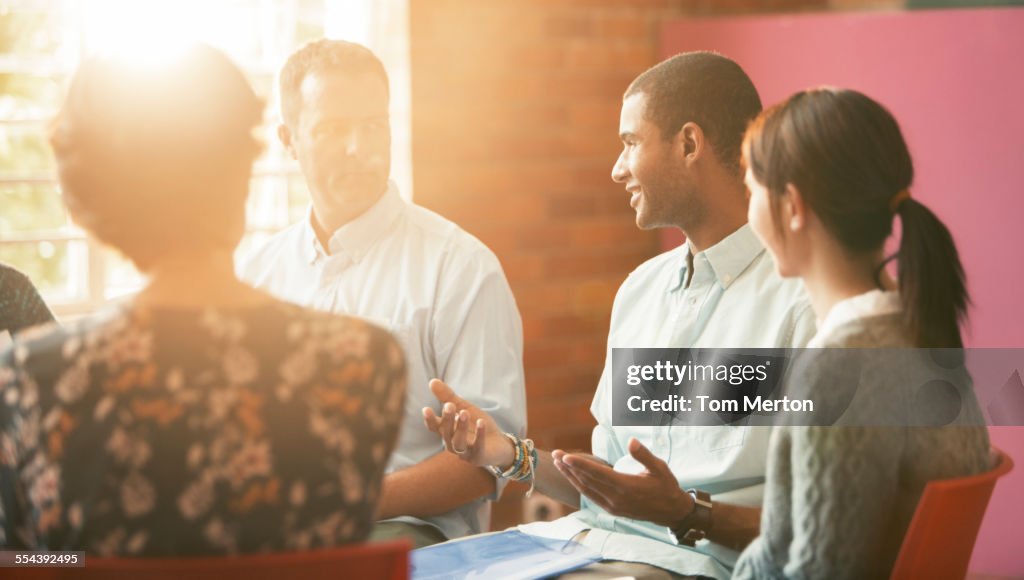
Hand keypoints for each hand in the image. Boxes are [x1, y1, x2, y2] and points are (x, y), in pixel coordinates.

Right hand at [422, 379, 514, 467]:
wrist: (498, 444)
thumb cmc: (476, 425)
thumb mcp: (463, 407)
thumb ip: (448, 397)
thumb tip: (432, 381)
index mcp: (447, 431)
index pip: (434, 427)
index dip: (430, 419)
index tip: (426, 409)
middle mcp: (452, 443)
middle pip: (446, 433)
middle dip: (447, 419)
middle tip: (449, 406)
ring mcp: (465, 453)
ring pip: (458, 443)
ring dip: (460, 428)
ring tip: (464, 413)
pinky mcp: (479, 457)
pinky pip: (478, 447)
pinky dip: (479, 435)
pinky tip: (481, 422)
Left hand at [553, 437, 692, 526]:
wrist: (671, 512)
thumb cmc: (666, 486)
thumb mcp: (659, 468)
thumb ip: (643, 455)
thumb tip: (631, 441)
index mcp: (626, 486)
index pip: (597, 473)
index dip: (579, 464)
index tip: (565, 456)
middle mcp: (616, 498)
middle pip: (587, 481)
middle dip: (569, 467)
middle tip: (555, 454)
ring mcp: (612, 506)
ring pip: (586, 489)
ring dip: (571, 476)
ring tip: (558, 463)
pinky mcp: (612, 510)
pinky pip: (591, 496)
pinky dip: (579, 485)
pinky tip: (572, 477)